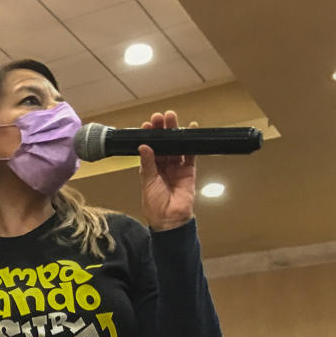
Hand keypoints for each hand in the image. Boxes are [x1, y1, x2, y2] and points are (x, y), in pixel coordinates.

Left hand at [138, 110, 196, 231]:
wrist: (170, 220)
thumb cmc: (155, 205)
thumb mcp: (148, 182)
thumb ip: (148, 164)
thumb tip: (144, 146)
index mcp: (150, 169)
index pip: (150, 149)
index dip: (149, 136)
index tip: (148, 124)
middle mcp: (163, 167)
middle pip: (163, 144)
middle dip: (162, 130)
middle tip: (161, 116)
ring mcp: (177, 168)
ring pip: (176, 146)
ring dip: (175, 132)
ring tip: (172, 118)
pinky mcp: (189, 171)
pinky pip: (191, 154)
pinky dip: (191, 143)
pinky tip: (191, 129)